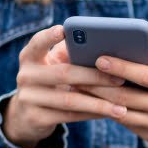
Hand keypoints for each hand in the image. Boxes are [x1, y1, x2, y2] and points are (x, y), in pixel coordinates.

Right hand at [2, 25, 128, 147]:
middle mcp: (25, 76)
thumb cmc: (52, 82)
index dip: (48, 36)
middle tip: (121, 79)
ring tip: (122, 107)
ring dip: (99, 103)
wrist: (29, 115)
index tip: (63, 29)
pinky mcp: (36, 118)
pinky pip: (70, 116)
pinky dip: (93, 115)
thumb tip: (105, 43)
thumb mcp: (54, 66)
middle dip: (95, 77)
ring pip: (70, 100)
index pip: (37, 43)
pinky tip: (111, 114)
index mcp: (30, 58)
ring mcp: (29, 98)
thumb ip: (70, 54)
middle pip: (64, 74)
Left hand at [79, 45, 147, 147]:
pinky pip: (129, 125)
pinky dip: (110, 112)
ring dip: (98, 101)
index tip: (99, 58)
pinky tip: (95, 102)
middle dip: (99, 86)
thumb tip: (135, 47)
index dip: (122, 68)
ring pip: (124, 114)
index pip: (147, 76)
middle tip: (76, 74)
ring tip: (79, 88)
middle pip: (128, 98)